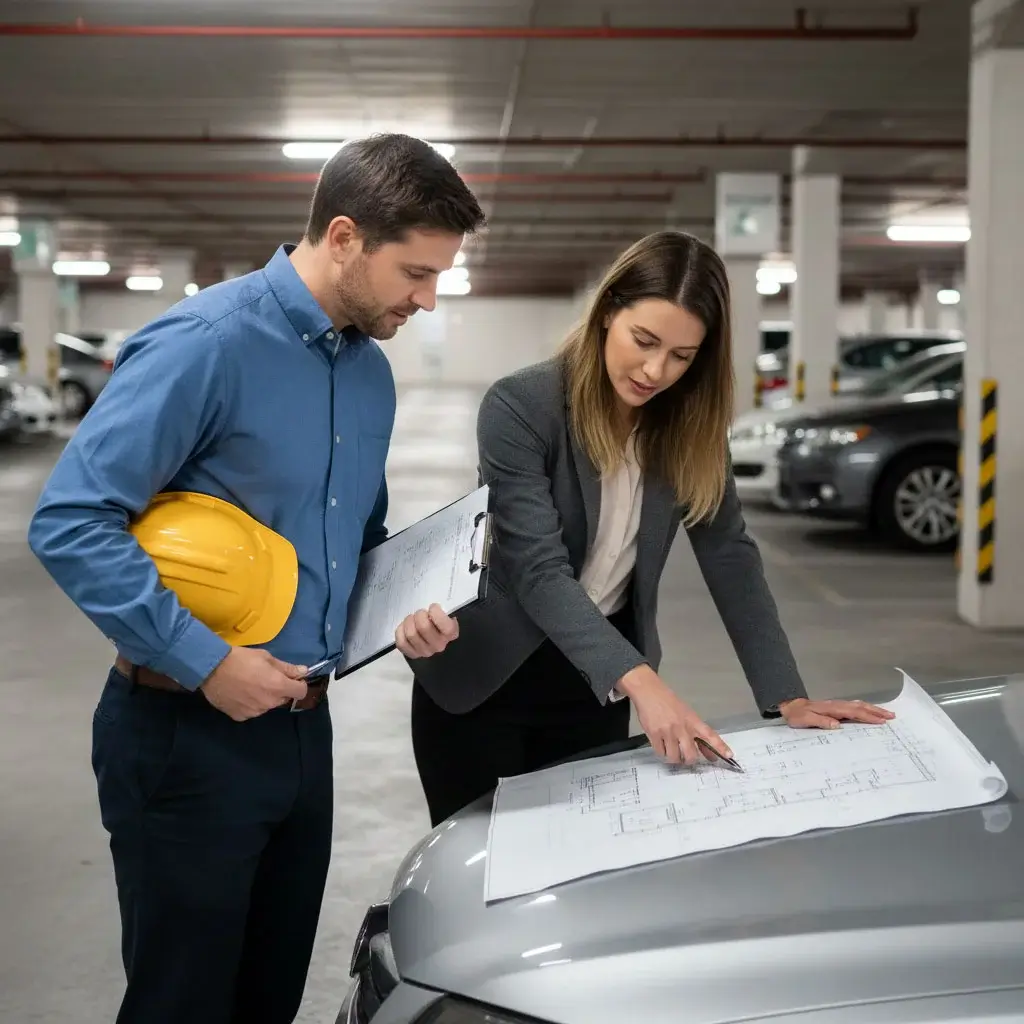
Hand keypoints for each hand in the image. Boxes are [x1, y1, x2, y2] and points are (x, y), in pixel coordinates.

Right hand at [199, 647, 308, 721]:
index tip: (292, 679)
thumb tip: (304, 671)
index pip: (301, 692)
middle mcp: (269, 702)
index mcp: (278, 686)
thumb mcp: (266, 657)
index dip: (298, 684)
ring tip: (249, 685)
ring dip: (264, 697)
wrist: (211, 669)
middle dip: (279, 689)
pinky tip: (240, 693)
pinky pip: (252, 710)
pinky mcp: (240, 716)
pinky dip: (250, 704)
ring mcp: (255, 711)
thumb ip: (287, 668)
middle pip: (283, 698)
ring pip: (267, 705)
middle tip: (265, 678)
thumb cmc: (241, 659)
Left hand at [395, 603, 458, 658]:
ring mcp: (425, 651)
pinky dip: (400, 631)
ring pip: (411, 634)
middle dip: (419, 615)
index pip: (445, 625)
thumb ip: (442, 611)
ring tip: (412, 619)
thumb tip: (433, 608)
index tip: (433, 608)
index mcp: (450, 634)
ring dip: (409, 622)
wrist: (432, 636)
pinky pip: (401, 642)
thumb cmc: (438, 622)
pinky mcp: (412, 654)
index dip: (435, 612)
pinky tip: (405, 627)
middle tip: (420, 613)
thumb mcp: (445, 614)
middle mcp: (439, 645)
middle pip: (424, 627)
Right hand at [617, 665, 731, 765]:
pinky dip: (662, 752)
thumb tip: (708, 753)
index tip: (729, 756)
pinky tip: (661, 745)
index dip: (720, 746)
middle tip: (686, 758)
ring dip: (674, 757)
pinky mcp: (654, 734)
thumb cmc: (668, 701)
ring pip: (674, 757)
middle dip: (689, 760)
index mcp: (692, 720)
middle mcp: (682, 727)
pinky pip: (660, 753)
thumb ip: (696, 732)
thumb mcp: (686, 713)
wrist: (648, 691)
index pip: (709, 735)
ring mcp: (668, 732)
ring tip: (671, 750)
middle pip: (691, 754)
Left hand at [779, 696, 894, 729]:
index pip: (854, 712)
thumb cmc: (797, 715)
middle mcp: (837, 705)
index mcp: (832, 709)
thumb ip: (820, 721)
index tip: (881, 721)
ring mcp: (837, 705)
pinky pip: (854, 707)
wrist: (789, 707)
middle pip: (860, 707)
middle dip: (876, 711)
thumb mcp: (805, 720)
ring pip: (858, 705)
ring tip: (887, 714)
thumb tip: (837, 725)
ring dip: (873, 709)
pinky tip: (870, 712)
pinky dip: (865, 709)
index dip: (868, 716)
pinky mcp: (836, 708)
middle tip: (892, 716)